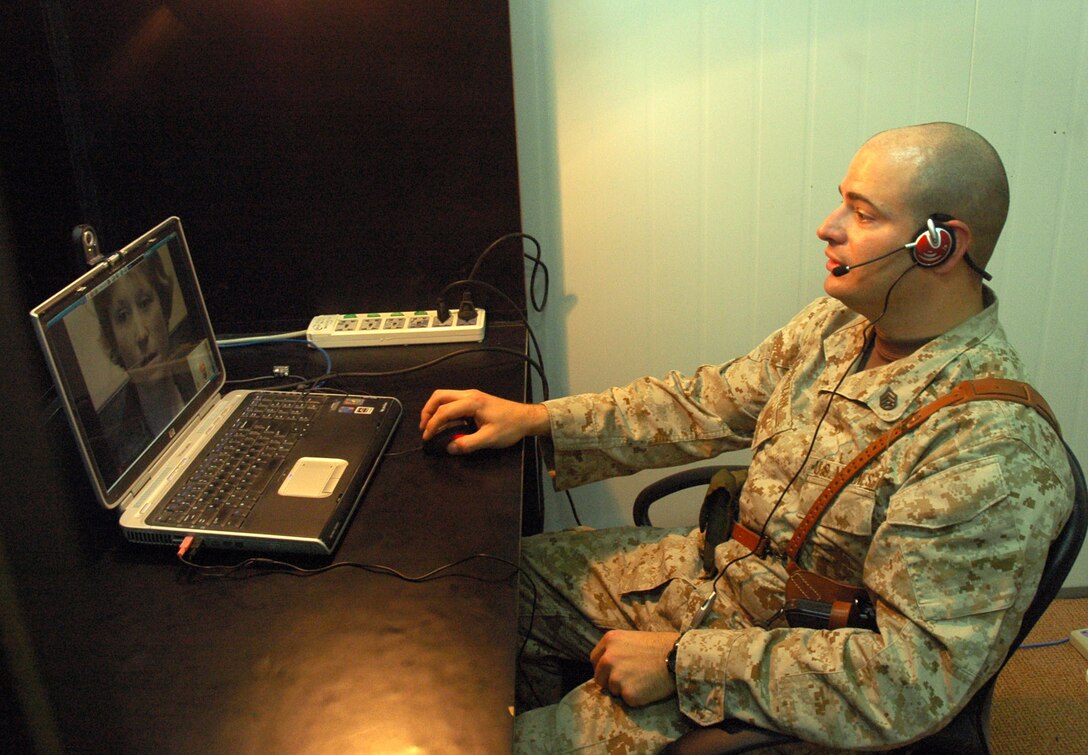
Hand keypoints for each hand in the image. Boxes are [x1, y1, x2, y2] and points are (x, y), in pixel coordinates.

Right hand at [419, 388, 549, 454]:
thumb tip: (449, 447)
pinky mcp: (474, 400)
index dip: (432, 425)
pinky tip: (445, 424)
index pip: (444, 411)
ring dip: (434, 410)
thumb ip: (468, 444)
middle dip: (427, 411)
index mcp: (472, 402)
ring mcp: (472, 395)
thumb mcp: (489, 439)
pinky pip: (453, 401)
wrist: (526, 418)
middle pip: (439, 396)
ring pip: (445, 396)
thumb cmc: (510, 427)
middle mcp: (469, 395)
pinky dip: (443, 410)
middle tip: (424, 428)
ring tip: (430, 426)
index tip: (427, 438)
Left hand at [589, 630, 678, 706]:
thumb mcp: (633, 638)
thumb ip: (617, 649)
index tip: (612, 671)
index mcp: (610, 640)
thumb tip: (607, 664)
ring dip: (625, 689)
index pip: (594, 660)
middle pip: (599, 678)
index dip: (603, 667)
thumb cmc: (661, 646)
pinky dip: (637, 698)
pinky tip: (649, 687)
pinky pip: (628, 700)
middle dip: (611, 681)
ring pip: (613, 690)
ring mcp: (617, 677)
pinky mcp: (628, 694)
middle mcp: (608, 658)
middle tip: (630, 679)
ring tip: (644, 680)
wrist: (680, 657)